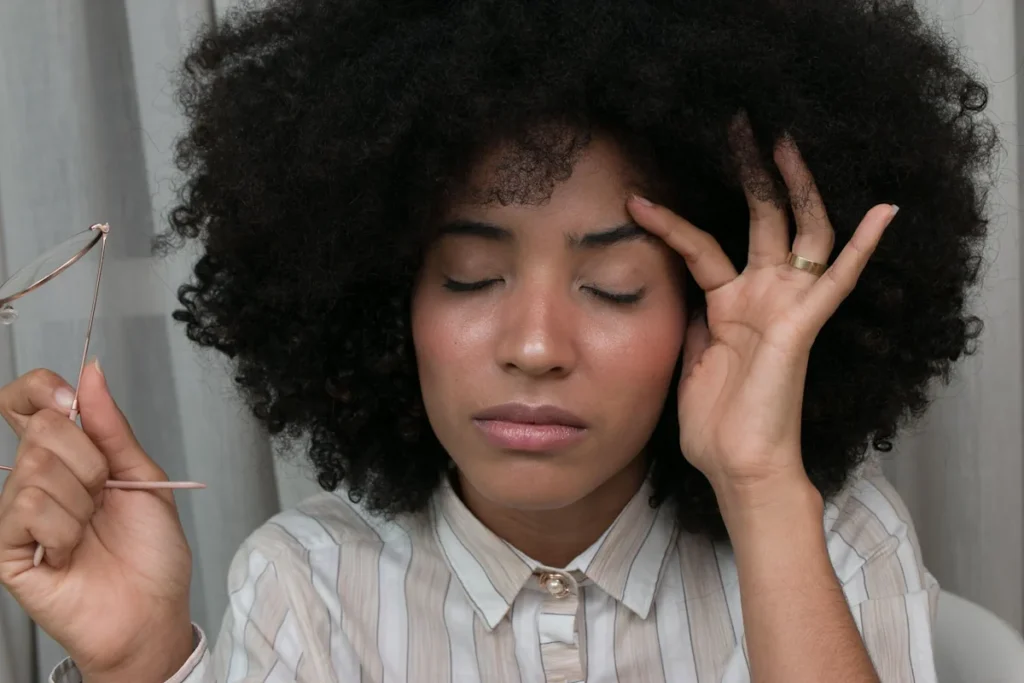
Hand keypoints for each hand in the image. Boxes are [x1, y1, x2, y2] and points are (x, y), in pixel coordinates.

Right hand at [0, 362, 194, 681]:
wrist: (153, 610)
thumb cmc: (151, 552)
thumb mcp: (141, 475)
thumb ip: (111, 426)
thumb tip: (90, 372)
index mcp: (66, 458)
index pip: (25, 403)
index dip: (39, 389)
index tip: (70, 398)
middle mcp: (35, 480)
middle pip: (40, 429)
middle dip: (90, 460)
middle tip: (105, 495)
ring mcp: (17, 515)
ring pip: (36, 469)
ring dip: (81, 501)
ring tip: (91, 529)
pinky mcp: (7, 549)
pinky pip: (26, 508)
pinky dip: (63, 527)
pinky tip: (71, 550)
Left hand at [627, 120, 898, 498]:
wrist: (737, 468)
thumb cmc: (714, 425)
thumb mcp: (688, 360)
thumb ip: (691, 321)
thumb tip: (680, 293)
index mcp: (728, 306)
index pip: (701, 245)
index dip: (670, 220)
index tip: (636, 198)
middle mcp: (760, 297)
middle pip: (761, 219)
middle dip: (751, 173)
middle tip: (740, 126)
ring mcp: (784, 308)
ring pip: (798, 232)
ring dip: (795, 186)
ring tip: (783, 140)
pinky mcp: (802, 326)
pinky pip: (837, 281)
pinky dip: (861, 247)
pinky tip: (884, 212)